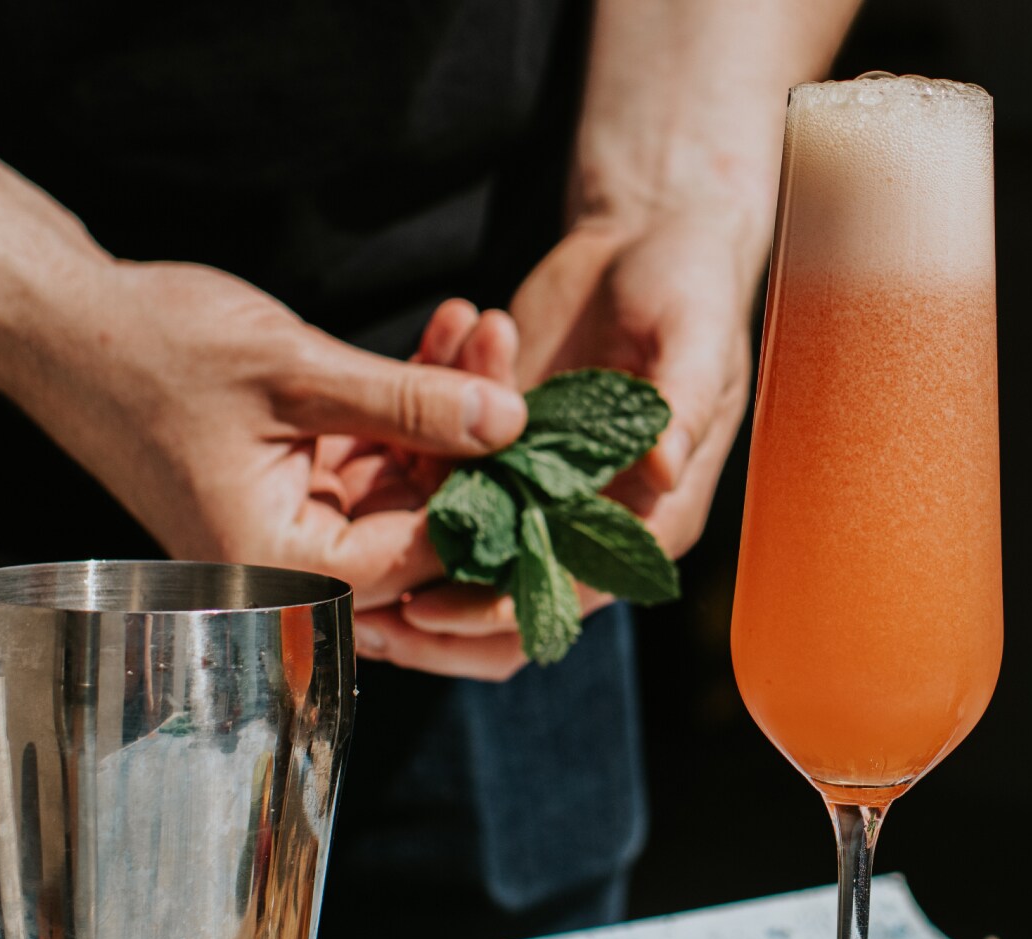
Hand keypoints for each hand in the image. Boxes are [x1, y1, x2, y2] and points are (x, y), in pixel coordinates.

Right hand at [5, 262, 536, 675]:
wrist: (60, 324)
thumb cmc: (155, 348)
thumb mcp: (297, 370)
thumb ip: (408, 403)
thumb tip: (511, 422)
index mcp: (280, 568)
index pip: (427, 556)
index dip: (495, 488)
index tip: (544, 419)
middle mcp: (287, 569)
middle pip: (424, 526)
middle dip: (476, 439)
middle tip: (510, 349)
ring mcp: (291, 530)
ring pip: (405, 485)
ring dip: (447, 409)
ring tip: (482, 324)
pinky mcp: (291, 489)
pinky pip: (374, 460)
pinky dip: (406, 405)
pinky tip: (447, 335)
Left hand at [397, 211, 761, 641]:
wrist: (651, 232)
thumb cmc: (692, 288)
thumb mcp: (697, 342)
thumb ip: (681, 407)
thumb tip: (662, 470)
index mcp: (654, 515)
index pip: (572, 592)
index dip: (501, 611)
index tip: (428, 611)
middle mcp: (594, 513)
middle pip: (508, 595)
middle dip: (433, 612)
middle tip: (356, 614)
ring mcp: (543, 480)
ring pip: (464, 538)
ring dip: (405, 531)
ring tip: (334, 527)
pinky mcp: (503, 439)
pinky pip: (446, 466)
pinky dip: (412, 451)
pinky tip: (364, 439)